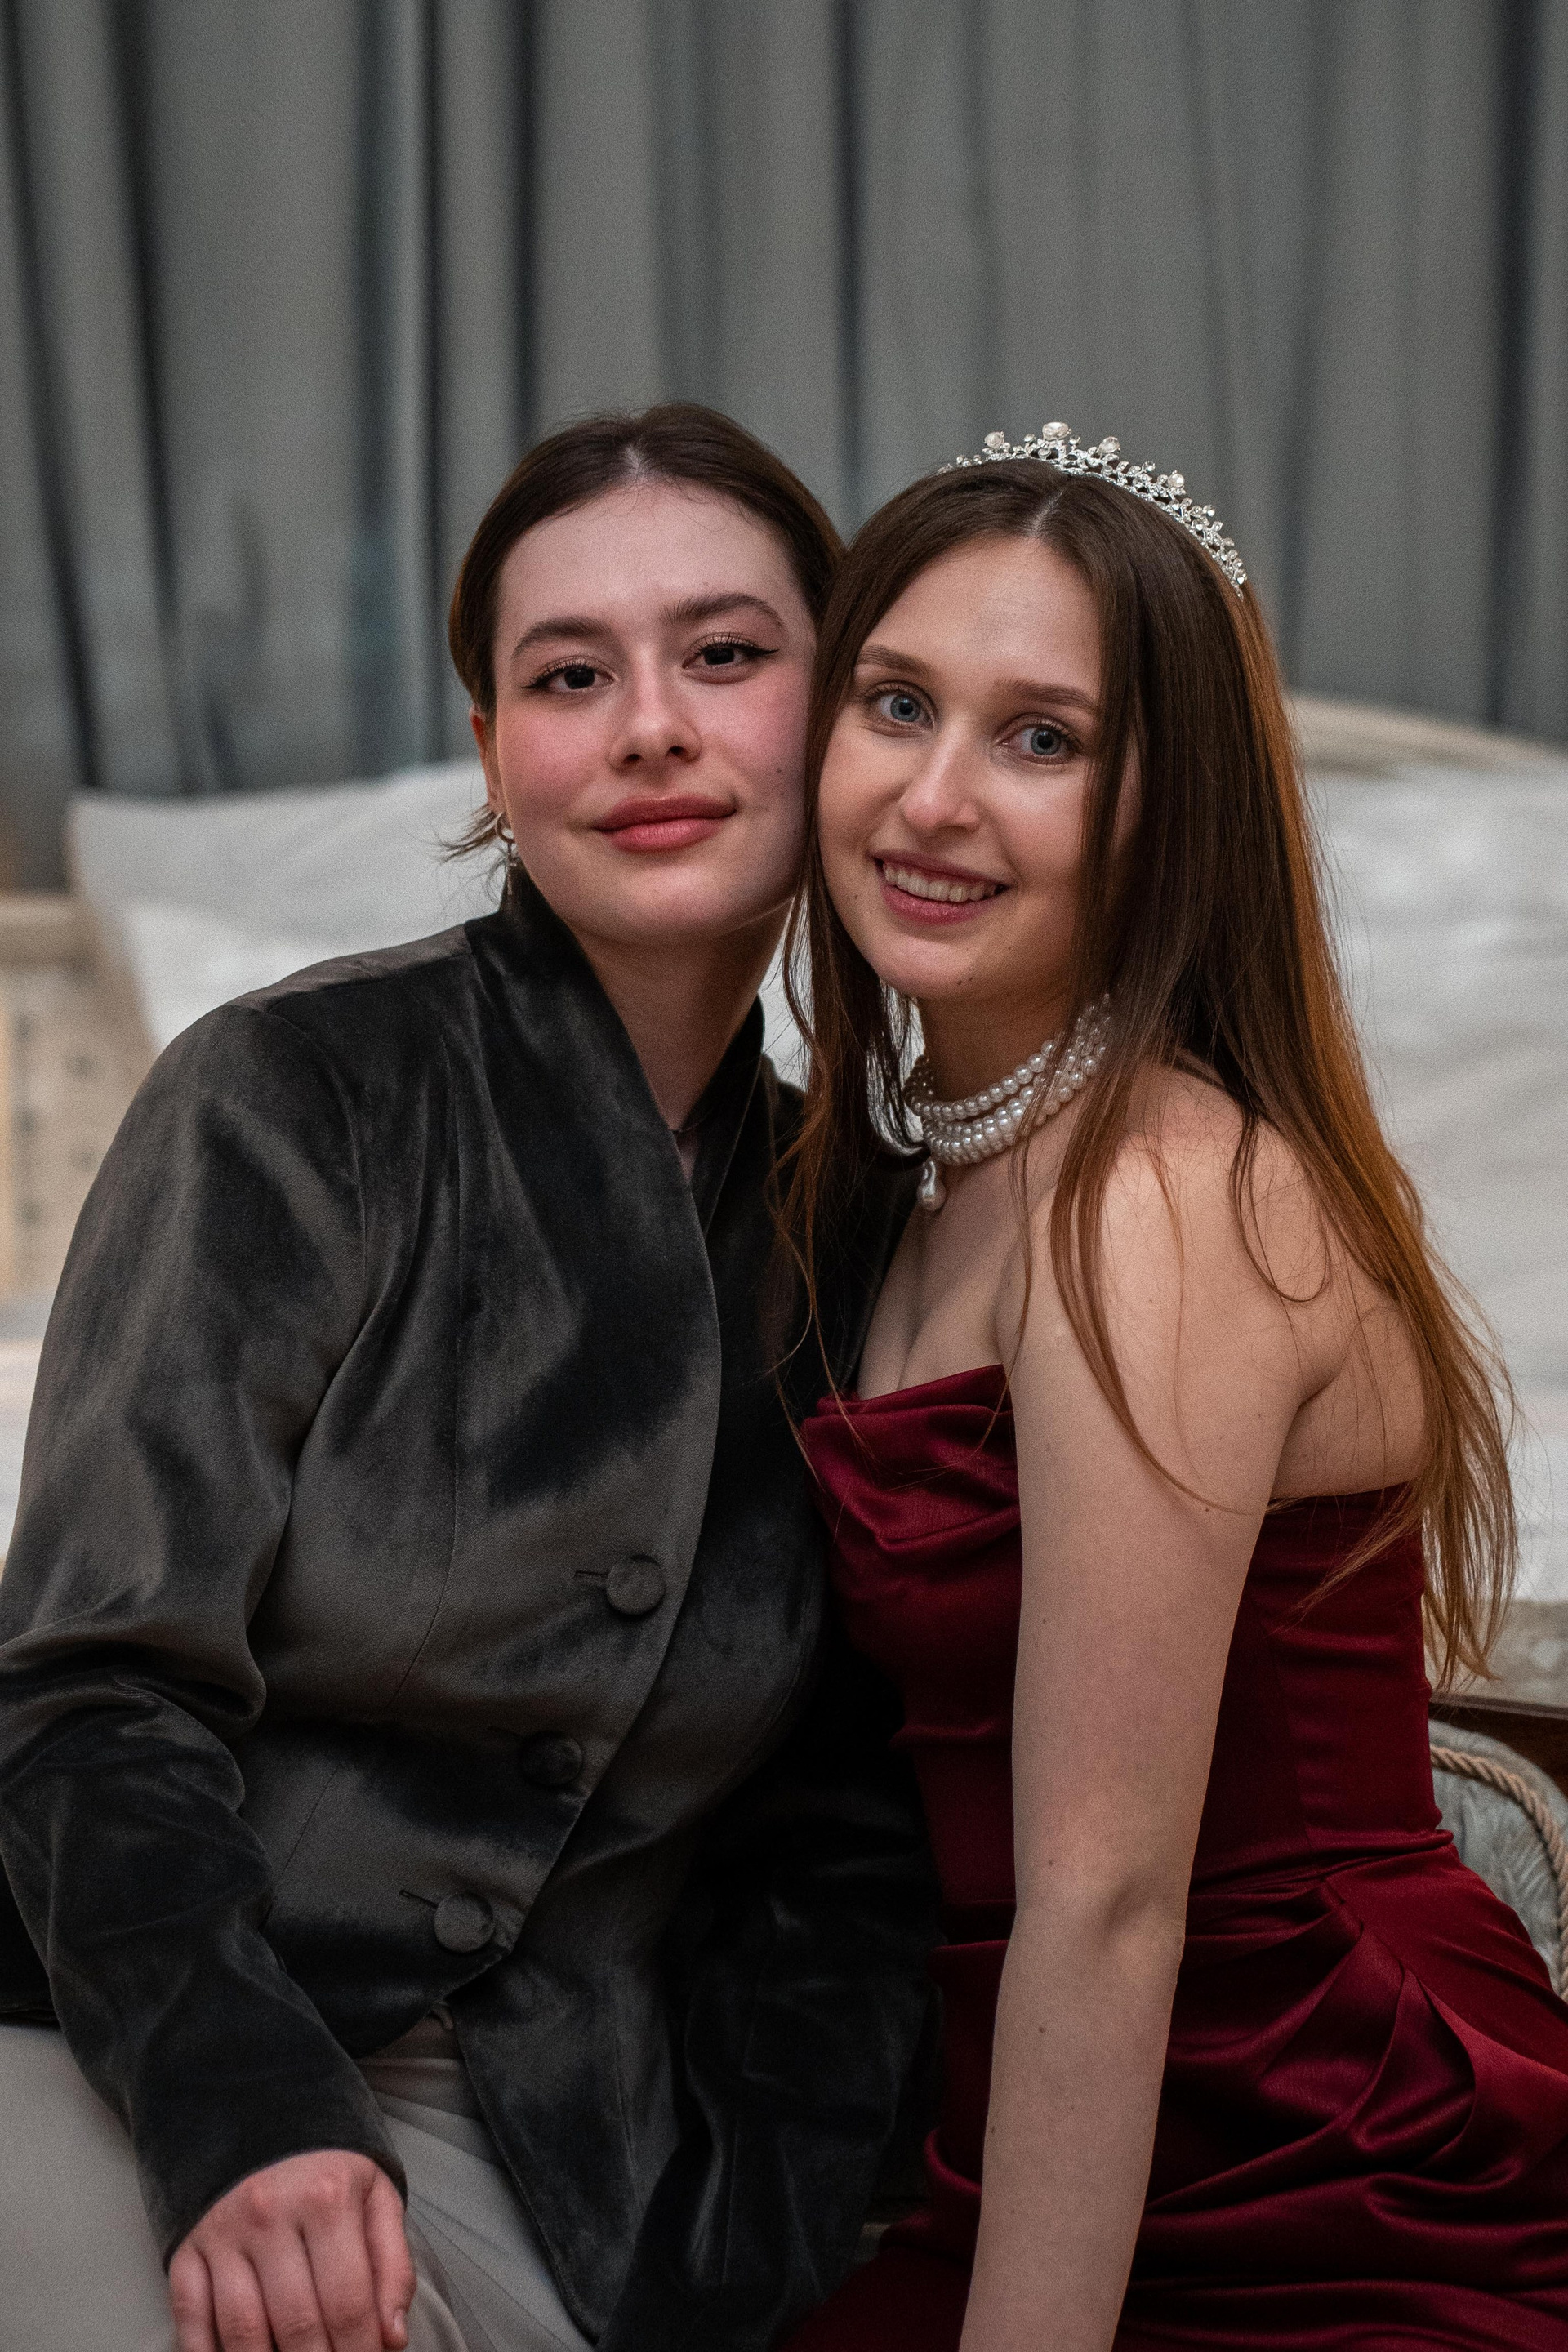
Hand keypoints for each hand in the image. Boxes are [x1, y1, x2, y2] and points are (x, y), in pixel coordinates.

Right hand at [168, 2148, 415, 2351]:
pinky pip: (190, 2319)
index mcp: (326, 2199)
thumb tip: (392, 2337)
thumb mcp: (376, 2196)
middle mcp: (270, 2216)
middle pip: (297, 2326)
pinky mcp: (186, 2247)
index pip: (348, 2304)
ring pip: (242, 2332)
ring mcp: (222, 2233)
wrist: (261, 2113)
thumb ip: (392, 2265)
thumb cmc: (327, 2167)